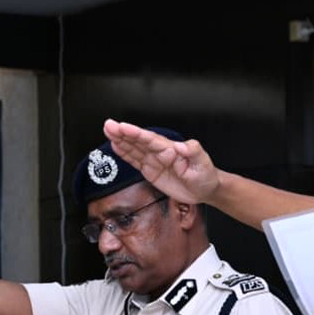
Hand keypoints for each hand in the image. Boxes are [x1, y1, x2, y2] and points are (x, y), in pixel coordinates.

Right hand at [104, 119, 220, 203]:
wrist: (205, 189)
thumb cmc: (206, 174)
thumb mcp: (203, 163)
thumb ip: (193, 151)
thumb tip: (181, 145)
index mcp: (171, 149)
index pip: (151, 140)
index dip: (136, 134)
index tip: (123, 127)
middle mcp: (160, 152)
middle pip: (139, 141)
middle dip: (123, 133)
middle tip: (109, 125)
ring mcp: (154, 161)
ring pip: (134, 149)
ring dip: (120, 141)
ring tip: (108, 131)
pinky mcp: (151, 171)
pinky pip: (135, 161)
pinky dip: (125, 154)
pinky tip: (115, 146)